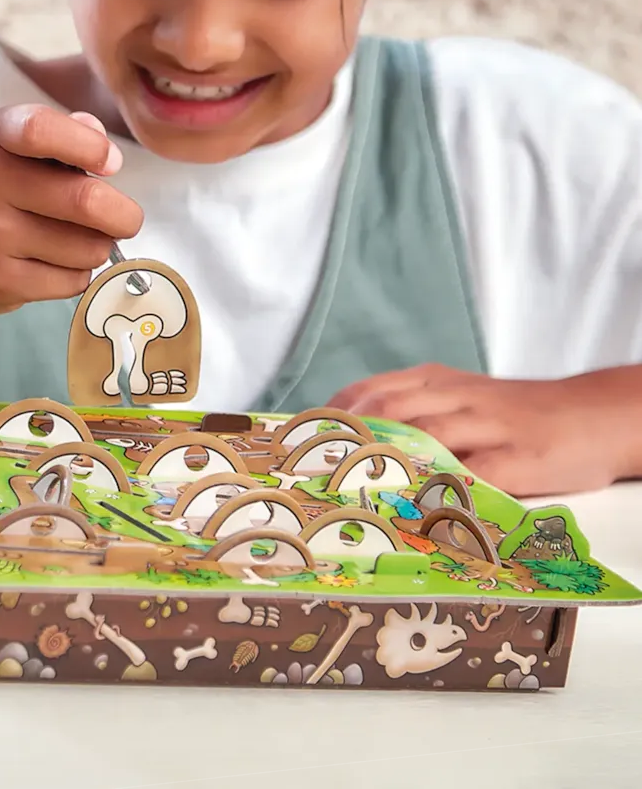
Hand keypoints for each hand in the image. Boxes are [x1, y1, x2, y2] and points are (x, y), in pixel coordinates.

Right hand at [0, 105, 143, 323]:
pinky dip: (77, 275)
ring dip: (97, 248)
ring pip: (87, 247)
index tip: (110, 165)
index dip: (88, 146)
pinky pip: (73, 280)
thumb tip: (101, 141)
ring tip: (73, 242)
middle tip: (124, 219)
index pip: (40, 129)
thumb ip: (62, 136)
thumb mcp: (12, 153)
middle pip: (87, 201)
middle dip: (123, 215)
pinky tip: (52, 266)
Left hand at [328, 364, 626, 496]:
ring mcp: (488, 425)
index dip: (329, 419)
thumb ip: (410, 413)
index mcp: (432, 381)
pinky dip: (446, 490)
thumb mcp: (456, 398)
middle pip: (388, 412)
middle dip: (345, 443)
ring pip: (427, 437)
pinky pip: (478, 473)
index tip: (296, 446)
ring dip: (385, 464)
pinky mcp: (521, 457)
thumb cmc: (513, 413)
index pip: (368, 393)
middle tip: (310, 475)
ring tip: (347, 492)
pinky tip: (419, 510)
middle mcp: (453, 397)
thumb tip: (347, 442)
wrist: (593, 413)